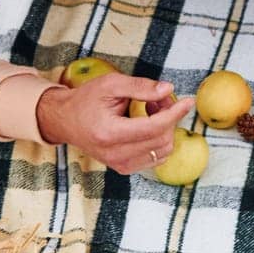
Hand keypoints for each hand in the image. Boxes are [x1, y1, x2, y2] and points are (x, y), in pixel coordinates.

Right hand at [35, 74, 195, 173]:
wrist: (65, 121)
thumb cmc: (87, 100)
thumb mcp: (111, 84)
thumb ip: (140, 86)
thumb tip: (169, 89)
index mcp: (110, 133)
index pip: (154, 128)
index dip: (174, 113)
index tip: (188, 101)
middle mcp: (115, 154)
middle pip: (161, 139)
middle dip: (169, 116)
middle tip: (159, 97)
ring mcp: (120, 164)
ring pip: (162, 151)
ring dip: (165, 128)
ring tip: (150, 109)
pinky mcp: (124, 168)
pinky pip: (155, 157)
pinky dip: (159, 139)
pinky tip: (147, 123)